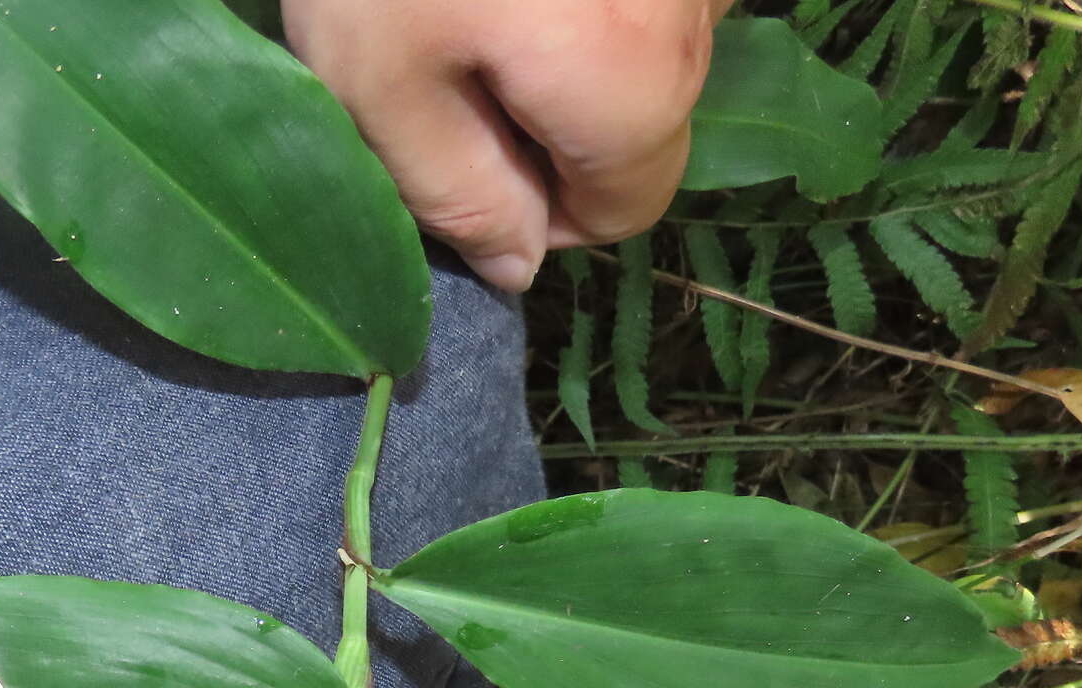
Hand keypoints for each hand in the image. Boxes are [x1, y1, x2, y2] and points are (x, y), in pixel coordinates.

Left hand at [283, 0, 724, 291]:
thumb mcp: (378, 84)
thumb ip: (454, 193)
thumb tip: (515, 267)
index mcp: (638, 85)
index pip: (624, 210)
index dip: (536, 208)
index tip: (457, 151)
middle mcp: (703, 9)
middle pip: (642, 122)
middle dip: (550, 118)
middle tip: (444, 58)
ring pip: (646, 42)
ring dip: (567, 39)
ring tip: (469, 1)